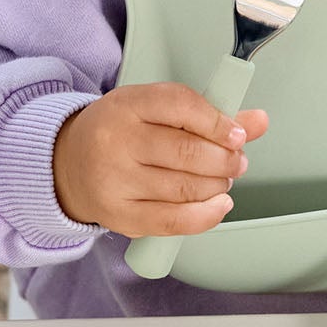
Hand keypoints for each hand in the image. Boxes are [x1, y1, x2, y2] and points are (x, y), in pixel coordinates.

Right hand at [52, 83, 269, 237]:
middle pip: (189, 152)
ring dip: (218, 186)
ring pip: (186, 188)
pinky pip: (175, 221)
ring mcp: (116, 181)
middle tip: (235, 162)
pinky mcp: (120, 216)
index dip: (219, 123)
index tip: (237, 135)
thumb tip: (258, 121)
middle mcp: (116, 141)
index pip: (182, 106)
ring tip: (221, 180)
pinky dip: (207, 215)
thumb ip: (209, 115)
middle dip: (225, 160)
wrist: (68, 165)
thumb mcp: (156, 111)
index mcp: (127, 105)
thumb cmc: (120, 134)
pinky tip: (219, 204)